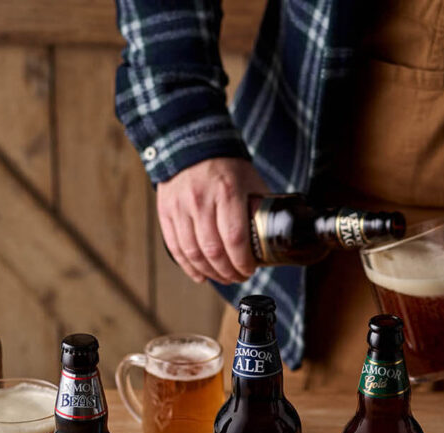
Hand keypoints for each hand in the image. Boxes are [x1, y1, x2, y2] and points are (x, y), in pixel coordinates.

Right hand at [156, 158, 268, 283]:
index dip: (242, 262)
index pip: (235, 238)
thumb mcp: (250, 181)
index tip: (249, 271)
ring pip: (193, 253)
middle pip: (213, 250)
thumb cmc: (227, 166)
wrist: (192, 143)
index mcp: (227, 192)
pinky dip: (188, 266)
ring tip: (223, 278)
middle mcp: (201, 200)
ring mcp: (180, 206)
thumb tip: (277, 234)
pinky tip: (200, 276)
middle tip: (238, 277)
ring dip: (210, 273)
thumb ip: (260, 208)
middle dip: (228, 272)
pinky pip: (176, 247)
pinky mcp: (166, 211)